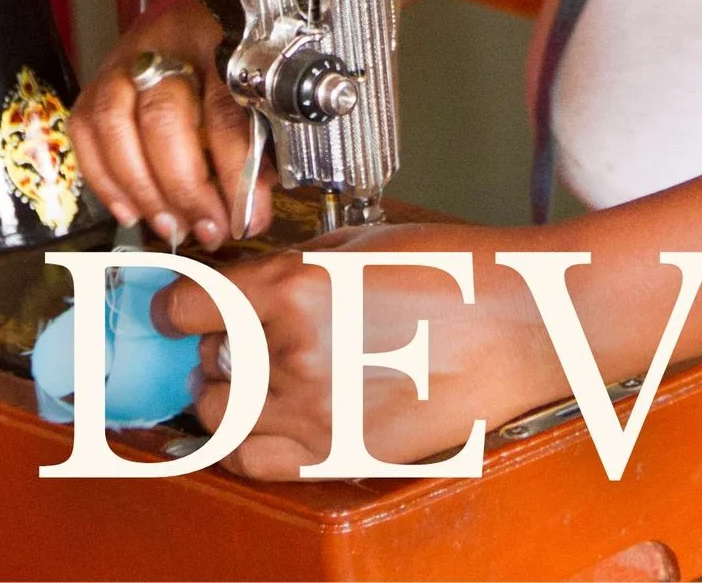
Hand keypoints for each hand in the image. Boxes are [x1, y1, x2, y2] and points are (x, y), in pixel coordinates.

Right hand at [67, 0, 271, 250]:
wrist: (201, 22)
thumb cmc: (237, 64)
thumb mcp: (261, 92)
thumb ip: (262, 141)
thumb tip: (253, 206)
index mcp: (221, 40)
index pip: (225, 111)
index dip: (237, 174)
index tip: (251, 218)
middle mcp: (166, 44)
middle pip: (162, 117)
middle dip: (185, 187)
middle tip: (209, 229)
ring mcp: (124, 60)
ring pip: (115, 124)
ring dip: (142, 189)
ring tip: (172, 227)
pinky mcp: (97, 81)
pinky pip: (85, 131)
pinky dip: (105, 179)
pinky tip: (131, 211)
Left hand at [162, 221, 572, 479]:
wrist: (525, 325)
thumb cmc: (457, 273)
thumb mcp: (361, 241)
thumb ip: (290, 266)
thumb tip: (243, 286)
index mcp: (294, 286)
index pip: (186, 307)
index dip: (176, 309)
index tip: (177, 312)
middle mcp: (293, 352)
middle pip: (204, 363)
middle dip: (211, 351)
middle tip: (235, 342)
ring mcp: (314, 410)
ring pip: (220, 416)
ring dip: (228, 396)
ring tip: (260, 380)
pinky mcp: (339, 452)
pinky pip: (255, 461)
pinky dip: (244, 444)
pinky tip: (266, 422)